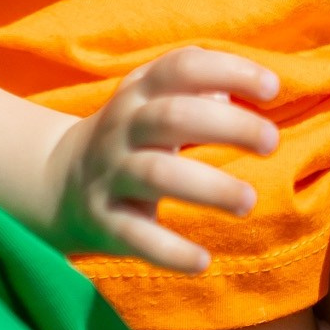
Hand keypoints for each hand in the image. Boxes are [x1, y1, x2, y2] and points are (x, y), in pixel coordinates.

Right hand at [42, 48, 279, 270]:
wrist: (56, 180)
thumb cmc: (133, 136)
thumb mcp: (155, 100)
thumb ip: (201, 86)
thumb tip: (248, 87)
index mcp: (140, 92)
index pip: (183, 67)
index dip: (230, 71)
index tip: (272, 88)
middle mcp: (123, 128)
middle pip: (173, 117)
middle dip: (229, 126)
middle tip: (271, 143)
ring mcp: (110, 174)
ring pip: (156, 174)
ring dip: (208, 187)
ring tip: (248, 202)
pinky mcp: (103, 220)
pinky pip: (135, 236)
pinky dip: (170, 251)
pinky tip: (203, 261)